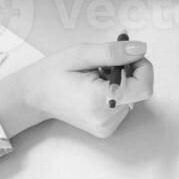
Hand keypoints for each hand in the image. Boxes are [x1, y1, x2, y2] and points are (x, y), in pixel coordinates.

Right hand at [0, 40, 155, 138]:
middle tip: (103, 65)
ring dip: (122, 82)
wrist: (33, 97)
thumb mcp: (81, 54)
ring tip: (95, 77)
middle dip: (129, 72)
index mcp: (100, 101)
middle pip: (140, 91)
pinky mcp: (107, 129)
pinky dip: (116, 93)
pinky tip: (96, 89)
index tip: (129, 55)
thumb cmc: (54, 73)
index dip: (143, 67)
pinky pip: (124, 105)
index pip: (144, 87)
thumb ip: (114, 52)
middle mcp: (106, 119)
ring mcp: (107, 127)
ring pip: (133, 97)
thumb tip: (141, 49)